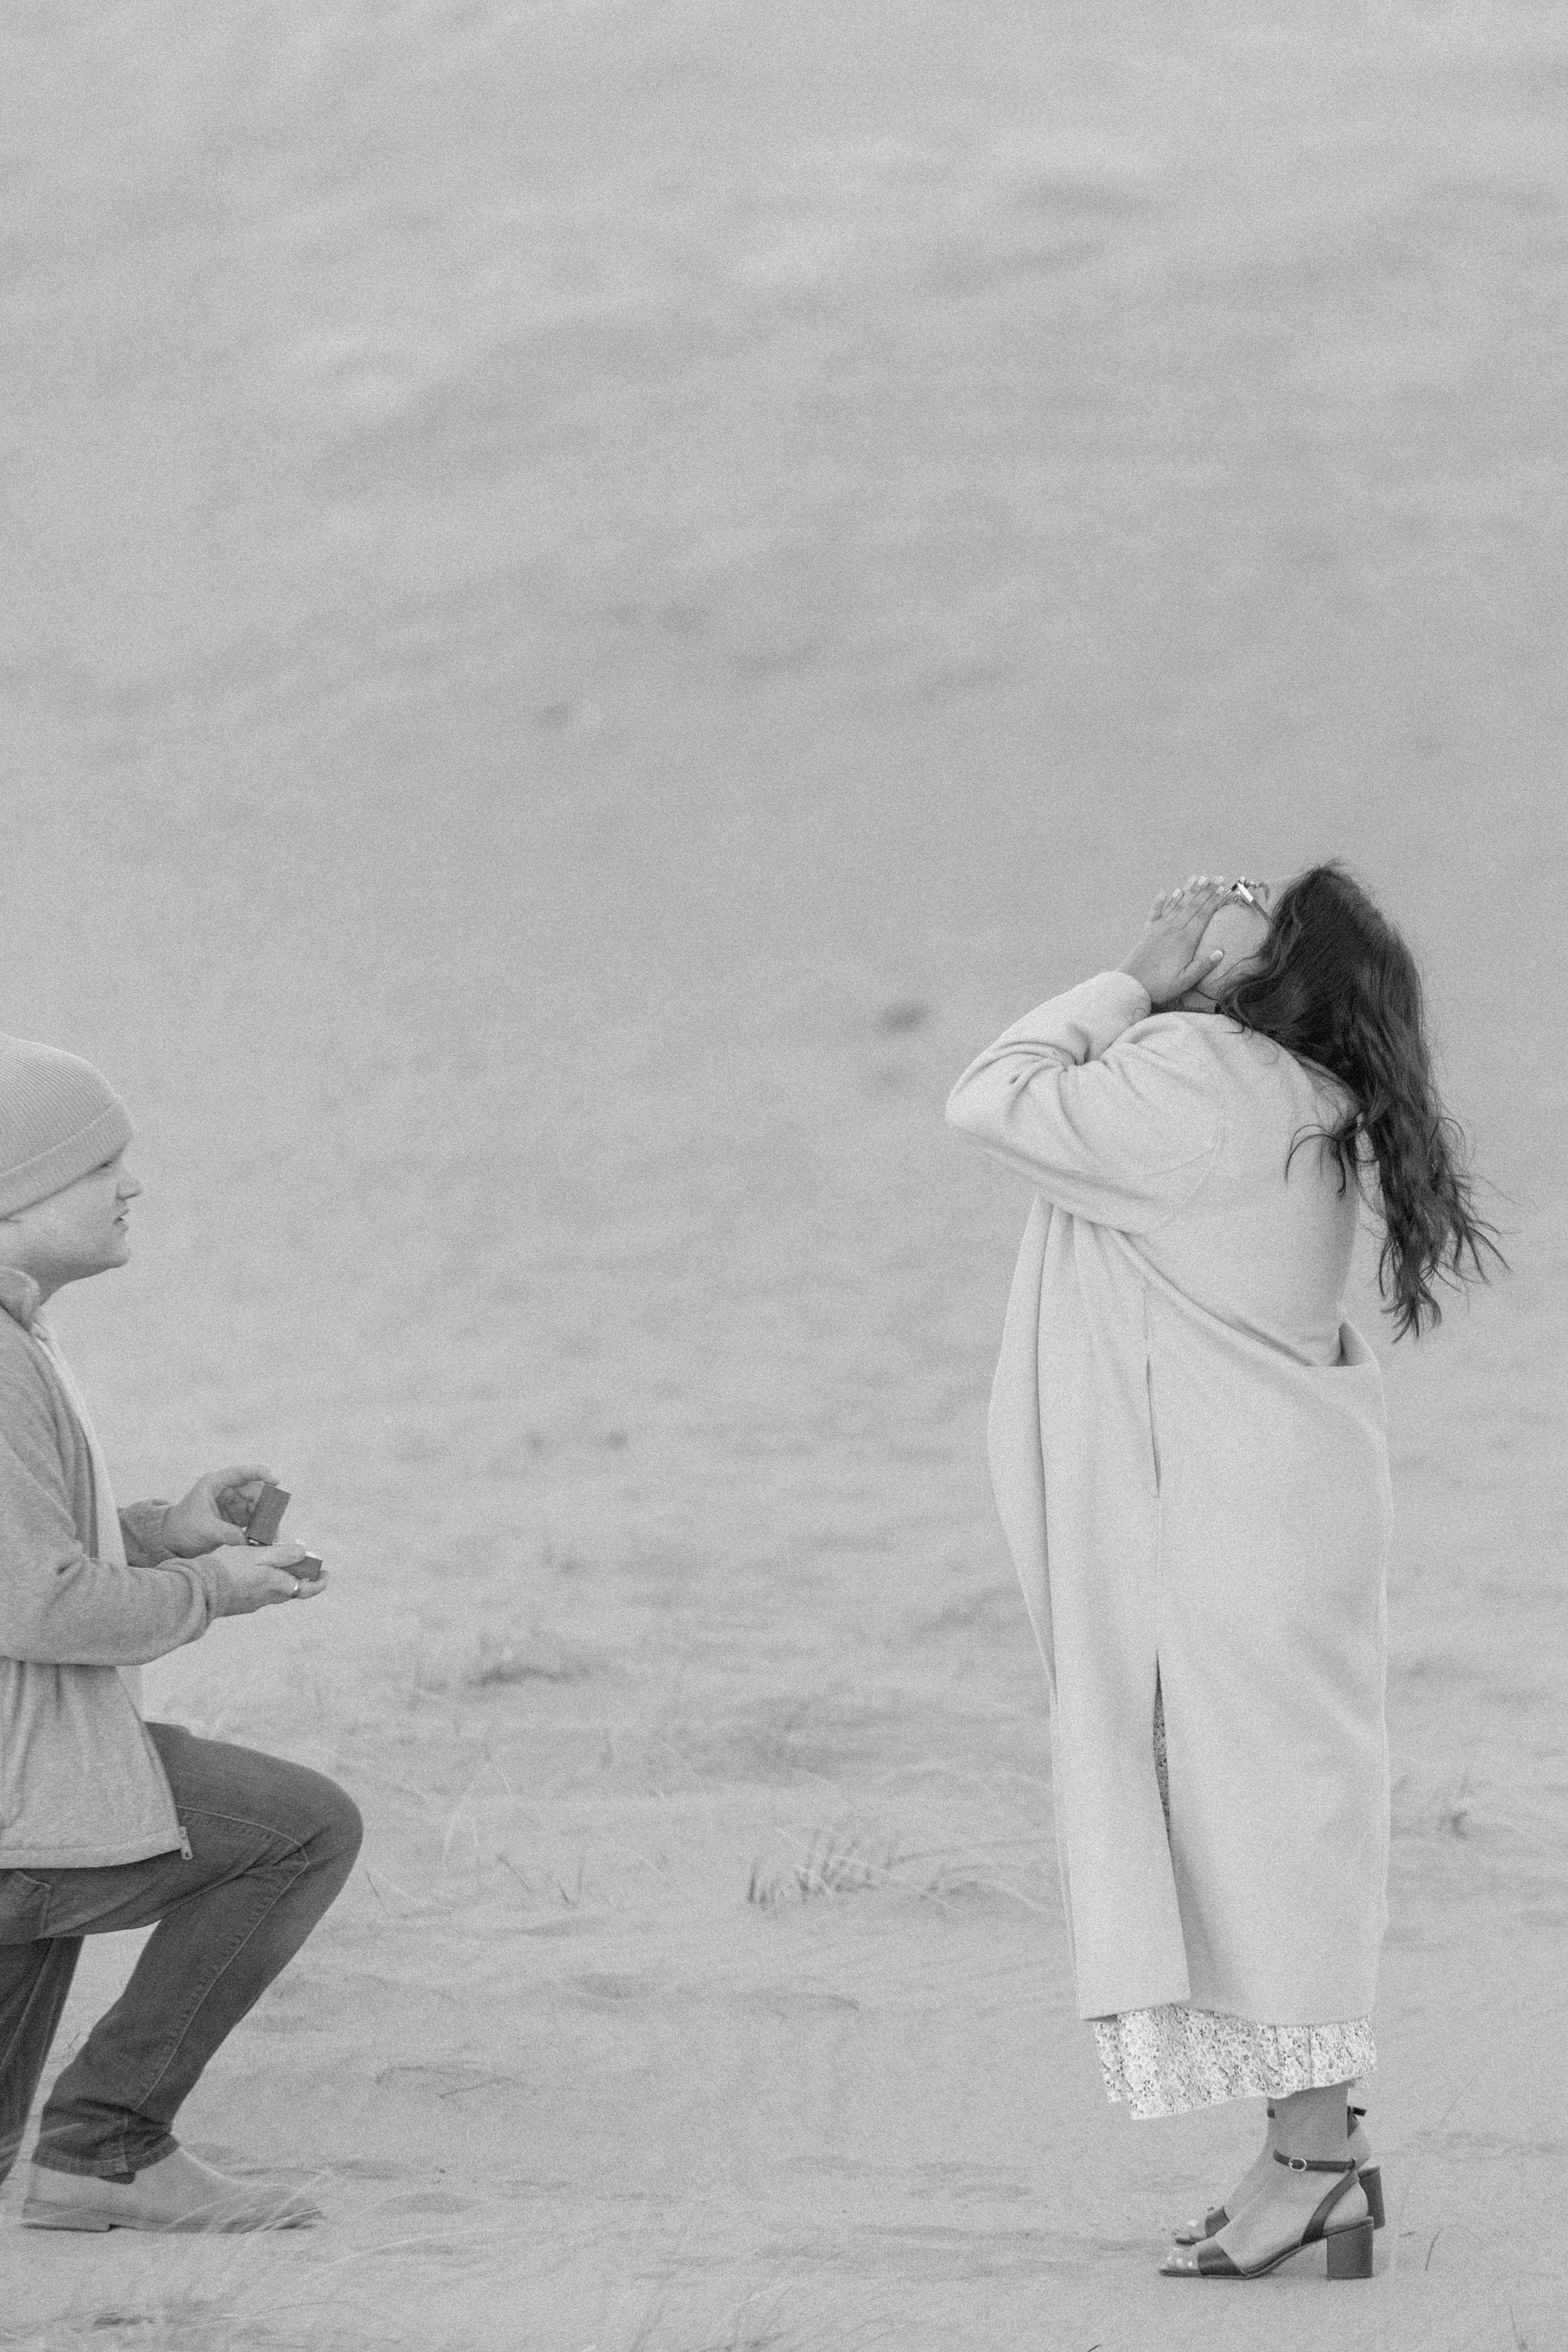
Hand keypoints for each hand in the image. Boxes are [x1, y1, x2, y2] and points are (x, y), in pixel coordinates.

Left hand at [161, 1464, 275, 1558]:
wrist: (173, 1540)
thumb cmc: (183, 1527)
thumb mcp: (204, 1529)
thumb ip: (227, 1533)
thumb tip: (248, 1541)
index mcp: (215, 1484)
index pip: (240, 1473)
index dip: (259, 1473)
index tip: (275, 1480)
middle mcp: (227, 1491)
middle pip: (254, 1492)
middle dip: (266, 1506)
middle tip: (274, 1522)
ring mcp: (233, 1505)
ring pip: (257, 1507)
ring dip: (266, 1520)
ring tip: (272, 1535)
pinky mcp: (236, 1519)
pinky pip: (254, 1520)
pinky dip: (260, 1528)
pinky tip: (265, 1539)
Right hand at [212, 1543, 328, 1616]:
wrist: (197, 1590)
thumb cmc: (228, 1568)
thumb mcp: (257, 1554)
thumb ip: (282, 1554)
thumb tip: (304, 1554)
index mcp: (276, 1586)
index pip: (306, 1590)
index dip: (319, 1583)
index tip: (326, 1573)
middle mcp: (267, 1599)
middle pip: (290, 1588)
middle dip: (297, 1575)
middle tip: (298, 1559)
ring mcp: (252, 1603)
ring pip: (273, 1590)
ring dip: (278, 1577)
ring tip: (272, 1558)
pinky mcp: (238, 1604)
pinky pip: (256, 1592)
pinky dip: (262, 1580)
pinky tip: (250, 1568)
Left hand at [1119, 874, 1231, 1009]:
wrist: (1130, 985)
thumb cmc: (1160, 985)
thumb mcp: (1185, 981)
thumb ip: (1203, 966)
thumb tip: (1221, 952)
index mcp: (1186, 941)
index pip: (1203, 916)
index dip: (1214, 901)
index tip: (1223, 889)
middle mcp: (1173, 930)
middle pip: (1192, 906)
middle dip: (1206, 890)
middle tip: (1217, 877)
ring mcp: (1159, 928)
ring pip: (1177, 904)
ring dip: (1189, 890)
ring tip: (1198, 878)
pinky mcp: (1147, 931)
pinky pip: (1156, 911)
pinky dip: (1162, 901)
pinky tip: (1167, 891)